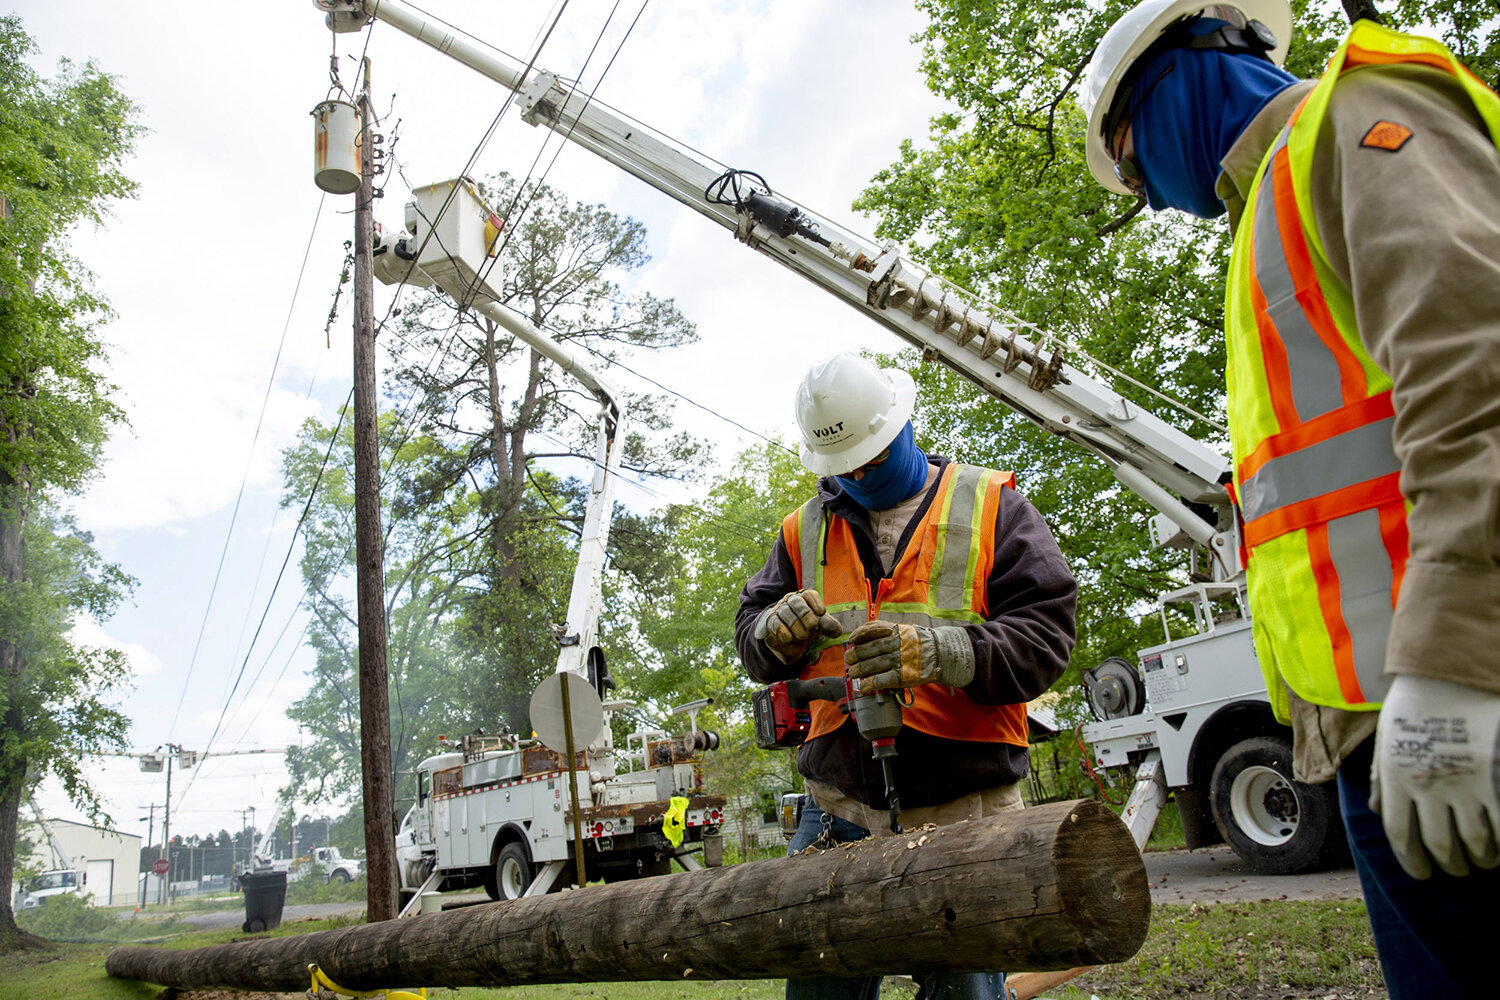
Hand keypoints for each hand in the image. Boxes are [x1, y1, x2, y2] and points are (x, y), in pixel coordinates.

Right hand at [753, 589, 841, 663]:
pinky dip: (781, 630)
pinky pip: (774, 622)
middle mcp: (791, 601)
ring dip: (795, 624)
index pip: (808, 594)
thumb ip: (829, 627)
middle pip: (796, 601)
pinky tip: (788, 638)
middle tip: (813, 627)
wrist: (788, 639)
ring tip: (803, 636)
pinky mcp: (771, 621)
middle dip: (805, 614)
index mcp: (804, 598)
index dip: (815, 602)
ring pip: (785, 611)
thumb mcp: (819, 626)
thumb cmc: (806, 627)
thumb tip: (838, 631)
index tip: (822, 613)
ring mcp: (779, 610)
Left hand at [843, 620, 973, 691]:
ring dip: (860, 670)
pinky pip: (884, 679)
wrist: (942, 654)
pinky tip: (865, 686)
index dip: (859, 634)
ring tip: (853, 673)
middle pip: (871, 648)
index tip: (851, 639)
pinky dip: (872, 683)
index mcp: (897, 630)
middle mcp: (898, 643)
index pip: (873, 629)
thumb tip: (863, 638)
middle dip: (856, 654)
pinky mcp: (905, 675)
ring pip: (875, 664)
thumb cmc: (920, 642)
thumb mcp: (905, 630)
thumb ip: (887, 632)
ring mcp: (901, 659)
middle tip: (848, 659)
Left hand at [1371, 675, 1499, 878]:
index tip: (1423, 874)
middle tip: (1456, 870)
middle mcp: (1427, 785)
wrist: (1448, 672)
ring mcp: (1464, 782)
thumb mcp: (1387, 740)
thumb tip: (1379, 812)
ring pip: (1475, 842)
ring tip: (1481, 861)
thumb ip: (1383, 778)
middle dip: (1449, 864)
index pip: (1403, 836)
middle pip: (1440, 845)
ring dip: (1479, 859)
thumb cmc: (1416, 705)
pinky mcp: (1494, 777)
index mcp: (1396, 778)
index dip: (1414, 862)